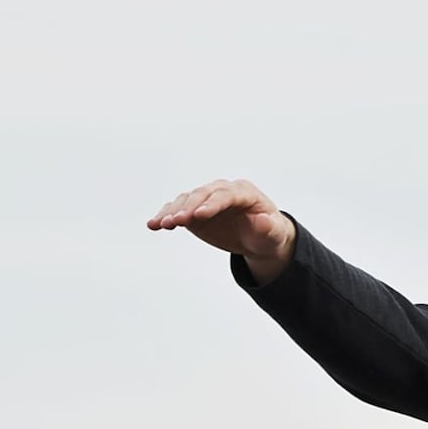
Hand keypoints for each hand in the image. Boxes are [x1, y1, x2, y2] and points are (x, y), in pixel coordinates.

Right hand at [147, 178, 295, 283]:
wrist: (258, 237)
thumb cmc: (268, 233)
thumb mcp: (274, 233)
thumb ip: (268, 227)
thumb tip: (262, 220)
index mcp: (244, 192)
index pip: (226, 195)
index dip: (213, 204)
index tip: (200, 216)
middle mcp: (222, 191)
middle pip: (202, 194)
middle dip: (189, 207)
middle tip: (177, 221)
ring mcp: (206, 199)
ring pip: (186, 200)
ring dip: (173, 211)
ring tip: (161, 224)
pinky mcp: (194, 209)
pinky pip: (177, 210)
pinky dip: (165, 216)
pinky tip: (153, 225)